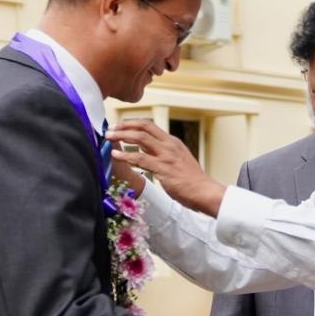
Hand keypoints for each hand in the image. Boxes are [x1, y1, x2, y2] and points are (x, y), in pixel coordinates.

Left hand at [108, 119, 226, 216]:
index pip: (150, 125)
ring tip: (109, 138)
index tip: (120, 126)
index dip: (132, 123)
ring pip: (140, 138)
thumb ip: (163, 154)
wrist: (205, 192)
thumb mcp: (178, 161)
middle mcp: (169, 145)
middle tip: (111, 129)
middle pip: (144, 126)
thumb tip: (145, 150)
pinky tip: (116, 155)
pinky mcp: (163, 168)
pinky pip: (140, 158)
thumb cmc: (192, 181)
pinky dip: (125, 155)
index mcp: (173, 142)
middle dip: (125, 125)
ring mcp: (166, 155)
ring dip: (121, 136)